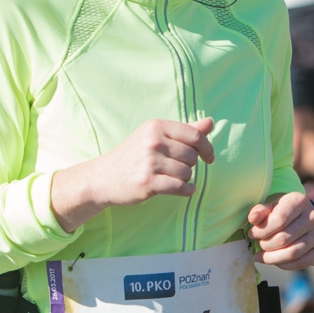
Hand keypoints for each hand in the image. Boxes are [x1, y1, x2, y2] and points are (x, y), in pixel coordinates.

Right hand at [49, 118, 216, 232]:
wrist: (103, 178)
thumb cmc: (133, 156)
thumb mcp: (155, 137)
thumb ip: (185, 130)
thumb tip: (211, 122)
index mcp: (156, 126)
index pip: (194, 134)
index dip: (207, 147)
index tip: (209, 158)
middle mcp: (153, 141)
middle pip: (192, 156)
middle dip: (190, 165)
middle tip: (177, 169)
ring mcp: (150, 162)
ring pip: (187, 172)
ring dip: (185, 178)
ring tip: (171, 178)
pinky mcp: (148, 182)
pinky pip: (180, 187)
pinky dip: (186, 190)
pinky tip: (184, 190)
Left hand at [248, 193, 313, 269]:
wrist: (298, 217)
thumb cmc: (279, 211)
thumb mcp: (268, 207)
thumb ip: (259, 212)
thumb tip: (253, 218)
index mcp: (299, 201)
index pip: (279, 220)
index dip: (261, 231)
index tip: (252, 233)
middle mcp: (313, 216)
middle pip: (284, 239)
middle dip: (265, 245)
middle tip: (258, 244)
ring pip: (292, 253)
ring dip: (272, 258)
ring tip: (262, 255)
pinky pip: (302, 263)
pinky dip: (285, 265)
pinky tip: (275, 261)